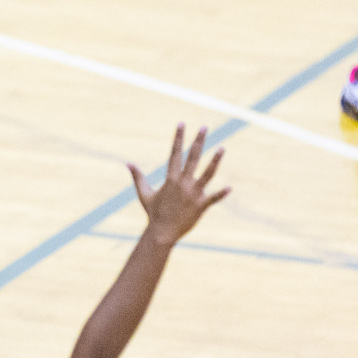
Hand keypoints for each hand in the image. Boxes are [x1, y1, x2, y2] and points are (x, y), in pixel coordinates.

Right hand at [129, 124, 229, 246]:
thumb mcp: (144, 193)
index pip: (175, 153)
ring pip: (207, 174)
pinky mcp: (201, 205)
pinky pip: (213, 198)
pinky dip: (221, 194)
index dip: (178, 138)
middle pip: (193, 157)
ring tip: (222, 148)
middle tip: (205, 127)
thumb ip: (138, 177)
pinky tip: (229, 188)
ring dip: (215, 160)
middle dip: (198, 141)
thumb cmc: (153, 213)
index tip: (182, 124)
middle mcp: (183, 183)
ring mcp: (193, 194)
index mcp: (171, 179)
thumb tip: (128, 163)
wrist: (162, 232)